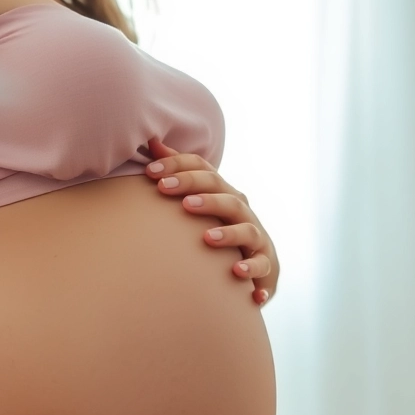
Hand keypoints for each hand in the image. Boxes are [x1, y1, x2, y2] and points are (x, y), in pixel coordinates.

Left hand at [143, 137, 277, 305]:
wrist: (253, 268)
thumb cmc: (219, 228)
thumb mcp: (201, 200)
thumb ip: (179, 174)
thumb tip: (152, 143)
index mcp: (224, 193)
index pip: (205, 170)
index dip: (179, 166)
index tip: (150, 172)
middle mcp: (242, 211)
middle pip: (224, 193)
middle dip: (196, 189)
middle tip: (166, 189)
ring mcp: (256, 237)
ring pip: (246, 229)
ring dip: (227, 232)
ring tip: (206, 237)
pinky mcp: (265, 264)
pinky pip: (261, 265)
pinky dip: (251, 267)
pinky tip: (236, 272)